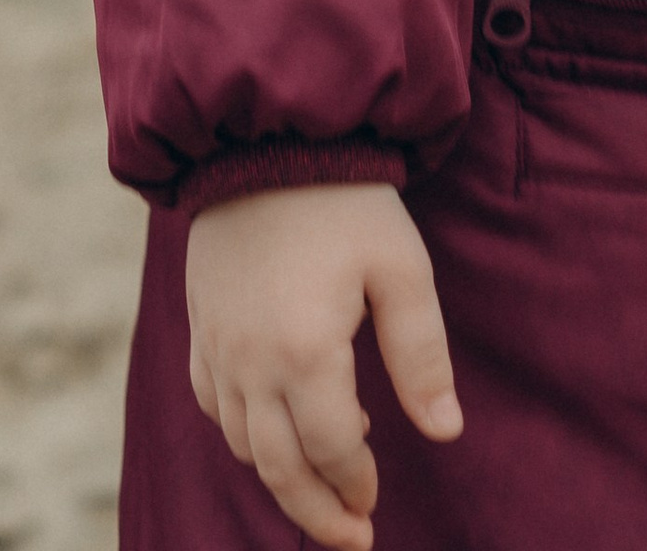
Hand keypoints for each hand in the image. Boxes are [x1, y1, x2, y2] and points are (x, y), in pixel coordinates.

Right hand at [186, 181, 460, 548]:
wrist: (268, 136)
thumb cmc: (346, 201)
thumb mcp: (403, 269)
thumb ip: (423, 355)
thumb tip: (446, 431)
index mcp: (305, 354)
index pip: (332, 450)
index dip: (357, 484)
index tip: (378, 501)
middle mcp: (251, 363)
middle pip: (278, 467)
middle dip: (317, 511)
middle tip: (353, 537)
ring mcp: (218, 346)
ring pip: (241, 443)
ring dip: (280, 476)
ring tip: (321, 487)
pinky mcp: (200, 325)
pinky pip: (213, 403)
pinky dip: (241, 432)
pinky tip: (271, 427)